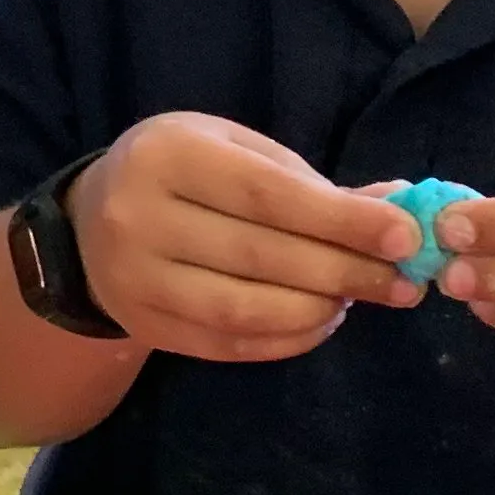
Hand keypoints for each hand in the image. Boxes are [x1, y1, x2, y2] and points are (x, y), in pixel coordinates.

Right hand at [68, 114, 422, 360]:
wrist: (88, 223)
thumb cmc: (180, 173)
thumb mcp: (234, 150)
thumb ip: (308, 182)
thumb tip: (397, 210)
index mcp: (168, 156)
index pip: (267, 195)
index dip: (342, 220)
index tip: (406, 238)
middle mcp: (140, 218)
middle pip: (262, 256)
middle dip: (346, 271)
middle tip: (404, 282)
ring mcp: (137, 279)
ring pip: (246, 309)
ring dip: (319, 309)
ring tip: (358, 298)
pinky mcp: (145, 326)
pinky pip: (230, 344)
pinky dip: (288, 339)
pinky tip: (320, 321)